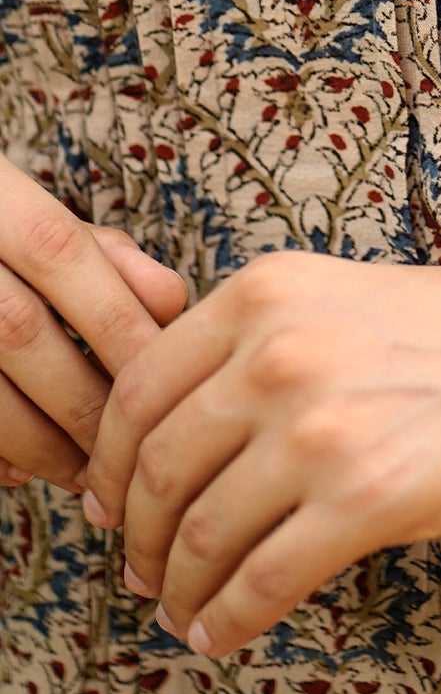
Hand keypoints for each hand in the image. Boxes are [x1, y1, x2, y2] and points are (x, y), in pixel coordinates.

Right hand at [0, 156, 188, 490]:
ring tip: (90, 470)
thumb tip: (171, 305)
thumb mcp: (51, 223)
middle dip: (86, 393)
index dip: (115, 316)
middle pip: (20, 330)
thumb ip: (109, 255)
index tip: (162, 373)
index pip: (61, 253)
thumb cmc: (5, 236)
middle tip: (133, 439)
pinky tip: (29, 469)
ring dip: (42, 442)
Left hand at [84, 240, 440, 659]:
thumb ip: (256, 343)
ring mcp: (321, 424)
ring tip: (183, 608)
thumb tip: (162, 433)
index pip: (136, 391)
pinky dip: (227, 619)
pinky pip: (260, 582)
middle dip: (135, 539)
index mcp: (264, 293)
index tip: (108, 504)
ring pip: (197, 535)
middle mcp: (280, 350)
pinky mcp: (368, 495)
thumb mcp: (339, 299)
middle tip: (141, 571)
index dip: (106, 464)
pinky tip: (226, 629)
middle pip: (153, 471)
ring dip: (176, 589)